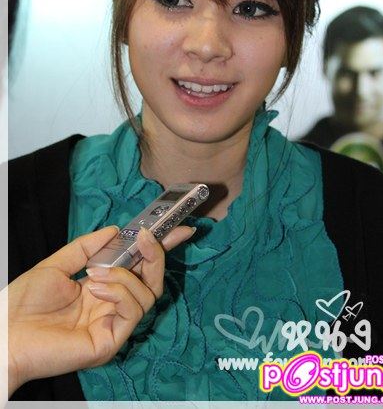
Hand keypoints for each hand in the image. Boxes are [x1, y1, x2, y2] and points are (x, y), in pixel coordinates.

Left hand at [7, 224, 194, 396]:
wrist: (6, 333)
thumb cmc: (25, 303)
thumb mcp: (59, 264)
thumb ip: (88, 247)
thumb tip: (116, 230)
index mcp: (101, 289)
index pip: (138, 268)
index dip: (159, 248)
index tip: (177, 228)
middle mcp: (112, 307)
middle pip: (152, 281)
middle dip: (155, 255)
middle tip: (147, 237)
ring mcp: (113, 325)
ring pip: (147, 294)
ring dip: (125, 275)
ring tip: (95, 274)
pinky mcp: (111, 341)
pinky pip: (133, 310)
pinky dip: (119, 291)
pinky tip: (95, 288)